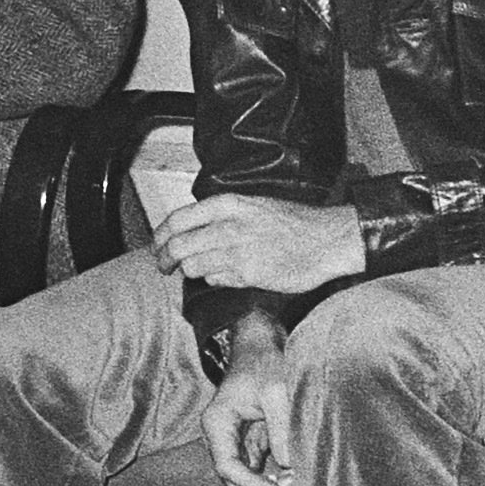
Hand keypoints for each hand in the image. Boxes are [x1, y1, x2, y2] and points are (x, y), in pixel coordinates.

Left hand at [152, 194, 367, 294]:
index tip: (157, 245)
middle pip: (177, 247)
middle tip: (163, 266)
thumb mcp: (253, 205)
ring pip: (192, 266)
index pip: (177, 220)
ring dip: (191, 271)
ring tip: (199, 270)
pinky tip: (227, 274)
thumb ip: (221, 216)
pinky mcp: (247, 274)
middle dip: (164, 259)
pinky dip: (215, 279)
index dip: (160, 236)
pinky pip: (215, 280)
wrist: (328, 239)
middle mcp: (228, 226)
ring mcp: (236, 252)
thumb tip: (191, 230)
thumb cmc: (293, 222)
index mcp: (228, 205)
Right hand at [203, 320, 295, 485]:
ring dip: (270, 484)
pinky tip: (296, 469)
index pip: (225, 466)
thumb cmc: (265, 364)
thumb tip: (287, 465)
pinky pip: (260, 469)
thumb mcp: (277, 391)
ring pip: (247, 479)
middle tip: (292, 483)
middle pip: (233, 479)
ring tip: (297, 475)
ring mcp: (237, 442)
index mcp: (217, 423)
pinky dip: (277, 475)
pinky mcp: (253, 442)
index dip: (250, 484)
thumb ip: (281, 430)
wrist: (263, 347)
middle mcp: (222, 437)